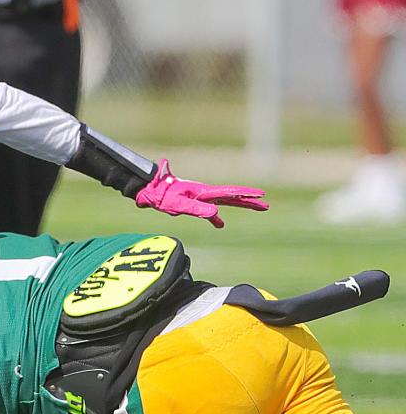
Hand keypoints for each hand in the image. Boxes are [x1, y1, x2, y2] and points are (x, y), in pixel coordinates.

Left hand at [135, 159, 268, 227]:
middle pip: (231, 196)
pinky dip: (216, 217)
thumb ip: (197, 208)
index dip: (246, 194)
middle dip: (249, 201)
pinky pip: (209, 210)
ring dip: (239, 205)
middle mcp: (204, 192)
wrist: (148, 189)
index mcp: (203, 191)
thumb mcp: (179, 204)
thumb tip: (217, 213)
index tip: (262, 195)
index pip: (229, 192)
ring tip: (256, 208)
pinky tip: (220, 224)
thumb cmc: (162, 196)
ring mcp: (199, 196)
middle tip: (266, 205)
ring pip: (224, 201)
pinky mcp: (192, 201)